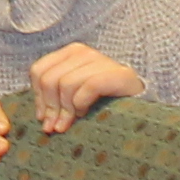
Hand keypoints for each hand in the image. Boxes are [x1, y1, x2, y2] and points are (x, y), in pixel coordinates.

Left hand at [26, 42, 143, 134]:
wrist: (141, 102)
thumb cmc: (104, 101)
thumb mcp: (74, 96)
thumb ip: (56, 100)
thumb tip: (42, 118)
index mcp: (69, 54)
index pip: (38, 71)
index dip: (37, 97)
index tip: (43, 118)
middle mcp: (83, 52)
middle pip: (49, 79)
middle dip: (50, 107)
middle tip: (55, 127)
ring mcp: (101, 60)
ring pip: (66, 84)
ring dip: (66, 110)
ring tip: (72, 122)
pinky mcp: (117, 73)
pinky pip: (88, 87)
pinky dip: (82, 104)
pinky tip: (85, 114)